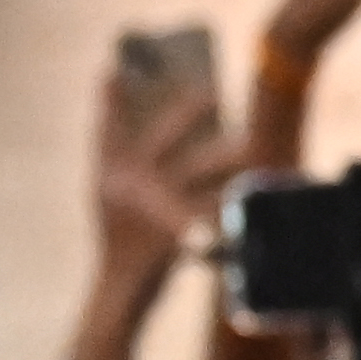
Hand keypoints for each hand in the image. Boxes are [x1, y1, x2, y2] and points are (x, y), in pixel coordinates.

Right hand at [91, 78, 248, 301]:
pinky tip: (253, 190)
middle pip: (163, 140)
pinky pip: (211, 208)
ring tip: (249, 144)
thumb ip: (132, 171)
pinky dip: (230, 202)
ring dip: (225, 157)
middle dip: (187, 113)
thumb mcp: (115, 203)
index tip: (111, 69)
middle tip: (211, 91)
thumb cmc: (123, 243)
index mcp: (108, 178)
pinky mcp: (172, 233)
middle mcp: (126, 188)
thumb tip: (171, 132)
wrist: (118, 290)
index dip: (109, 102)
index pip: (107, 131)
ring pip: (196, 171)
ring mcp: (149, 209)